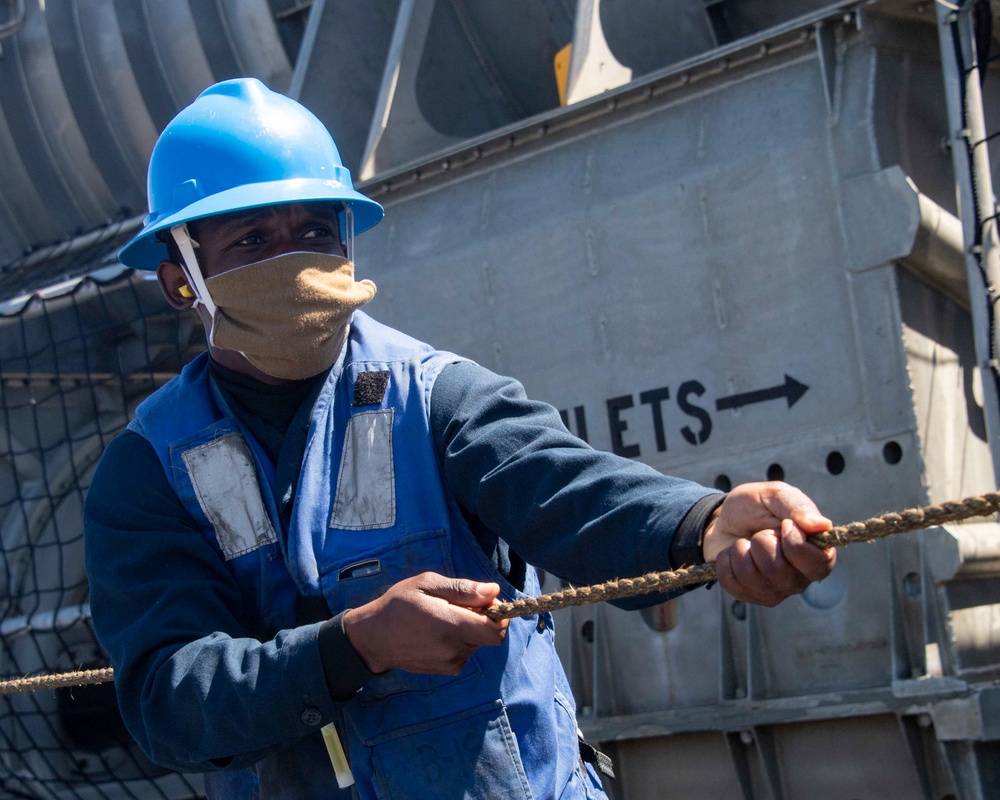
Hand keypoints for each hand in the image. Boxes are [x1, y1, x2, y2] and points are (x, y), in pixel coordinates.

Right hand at [343, 572, 508, 674]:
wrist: (373, 637)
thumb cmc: (398, 604)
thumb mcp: (427, 584)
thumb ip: (463, 589)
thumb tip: (493, 591)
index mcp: (451, 626)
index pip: (497, 631)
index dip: (499, 614)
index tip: (483, 601)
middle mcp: (455, 649)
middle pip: (489, 635)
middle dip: (482, 618)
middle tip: (458, 605)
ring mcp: (450, 663)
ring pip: (478, 644)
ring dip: (470, 630)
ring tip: (443, 617)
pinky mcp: (446, 670)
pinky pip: (466, 653)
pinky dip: (460, 641)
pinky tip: (439, 632)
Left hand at [702, 481, 835, 605]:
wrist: (724, 519)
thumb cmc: (756, 507)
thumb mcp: (775, 495)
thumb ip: (798, 507)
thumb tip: (822, 525)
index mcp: (816, 552)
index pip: (819, 564)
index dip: (796, 545)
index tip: (785, 524)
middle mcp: (800, 577)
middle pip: (778, 570)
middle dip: (761, 542)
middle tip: (760, 532)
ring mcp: (776, 590)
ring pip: (752, 577)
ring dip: (741, 550)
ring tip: (746, 541)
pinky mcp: (751, 596)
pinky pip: (731, 583)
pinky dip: (726, 561)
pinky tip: (733, 554)